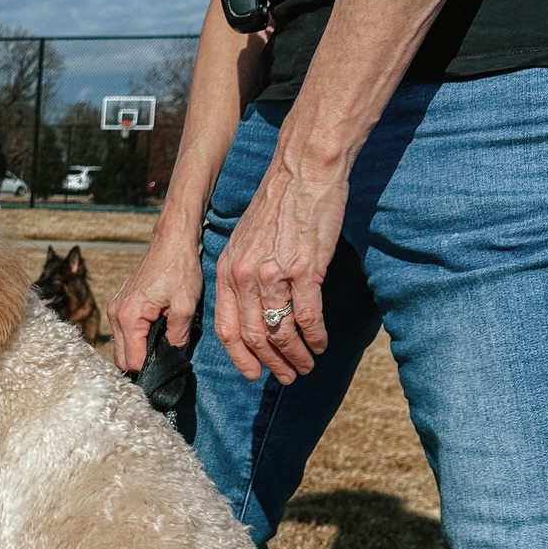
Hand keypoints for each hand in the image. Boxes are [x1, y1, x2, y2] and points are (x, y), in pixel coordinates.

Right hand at [107, 210, 204, 371]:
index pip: (133, 361)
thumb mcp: (185, 307)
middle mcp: (115, 314)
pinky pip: (124, 333)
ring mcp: (114, 309)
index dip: (151, 368)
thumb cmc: (179, 269)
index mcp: (129, 316)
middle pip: (122, 358)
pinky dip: (137, 339)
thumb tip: (172, 357)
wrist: (171, 242)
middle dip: (143, 363)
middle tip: (167, 358)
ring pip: (121, 347)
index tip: (168, 366)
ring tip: (163, 343)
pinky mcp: (119, 305)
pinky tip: (156, 332)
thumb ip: (177, 338)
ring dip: (140, 350)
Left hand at [214, 154, 344, 382]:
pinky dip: (315, 337)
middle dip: (271, 364)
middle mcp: (245, 277)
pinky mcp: (305, 270)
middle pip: (253, 337)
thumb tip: (251, 305)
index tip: (252, 373)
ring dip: (295, 355)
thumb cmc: (278, 204)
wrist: (302, 171)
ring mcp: (274, 275)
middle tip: (285, 377)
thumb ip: (242, 273)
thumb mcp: (244, 240)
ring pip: (280, 332)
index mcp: (227, 271)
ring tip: (306, 365)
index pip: (226, 328)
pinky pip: (307, 317)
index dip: (239, 357)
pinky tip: (321, 344)